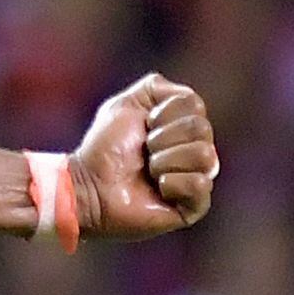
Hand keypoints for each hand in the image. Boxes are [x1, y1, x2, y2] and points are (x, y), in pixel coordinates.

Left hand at [69, 74, 217, 240]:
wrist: (89, 184)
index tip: (144, 126)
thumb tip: (187, 96)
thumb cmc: (105, 147)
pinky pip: (199, 185)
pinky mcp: (193, 207)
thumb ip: (156, 87)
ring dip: (165, 161)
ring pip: (204, 155)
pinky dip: (172, 184)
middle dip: (163, 138)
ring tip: (148, 171)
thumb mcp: (126, 104)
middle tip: (144, 151)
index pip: (195, 105)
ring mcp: (196, 179)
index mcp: (184, 127)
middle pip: (201, 129)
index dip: (164, 113)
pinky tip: (157, 189)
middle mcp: (195, 151)